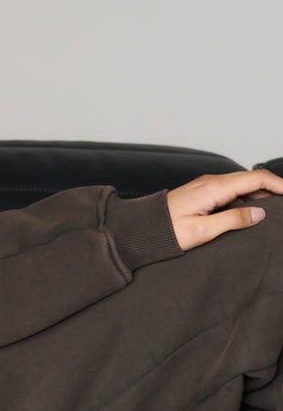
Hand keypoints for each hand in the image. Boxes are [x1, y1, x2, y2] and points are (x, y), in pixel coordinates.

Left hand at [166, 169, 282, 251]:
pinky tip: (252, 211)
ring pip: (242, 185)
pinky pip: (231, 191)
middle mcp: (212, 182)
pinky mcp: (203, 193)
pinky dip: (246, 198)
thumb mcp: (202, 230)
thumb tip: (259, 213)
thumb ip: (232, 220)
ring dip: (260, 194)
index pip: (255, 179)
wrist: (141, 229)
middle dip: (273, 189)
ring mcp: (207, 186)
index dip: (278, 184)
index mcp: (214, 188)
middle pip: (252, 179)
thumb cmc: (166, 232)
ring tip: (275, 210)